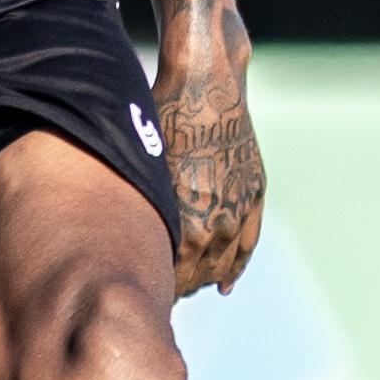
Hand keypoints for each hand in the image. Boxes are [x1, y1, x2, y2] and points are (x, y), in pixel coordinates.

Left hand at [152, 21, 263, 297]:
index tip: (140, 293)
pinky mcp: (254, 192)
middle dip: (178, 288)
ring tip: (186, 289)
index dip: (155, 289)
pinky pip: (247, 243)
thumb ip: (142, 218)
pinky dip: (236, 266)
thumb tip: (125, 247)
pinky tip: (224, 284)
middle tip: (158, 294)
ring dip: (205, 279)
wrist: (205, 85)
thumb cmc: (160, 122)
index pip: (171, 277)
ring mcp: (240, 209)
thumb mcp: (141, 174)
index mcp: (186, 225)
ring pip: (224, 264)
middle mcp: (218, 225)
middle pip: (196, 277)